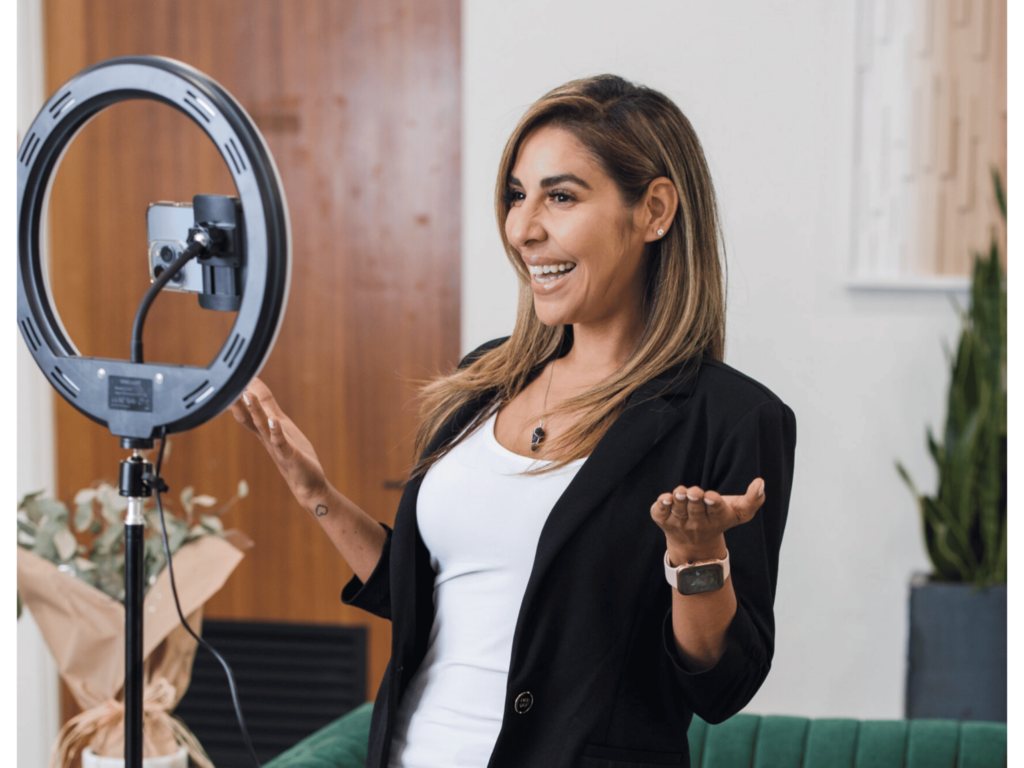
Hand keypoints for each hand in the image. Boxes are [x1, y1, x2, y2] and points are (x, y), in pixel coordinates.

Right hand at [229, 377, 327, 504]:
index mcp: (264, 429)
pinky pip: (281, 442)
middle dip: (238, 400)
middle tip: (228, 382)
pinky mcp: (290, 455)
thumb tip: (253, 387)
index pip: (247, 408)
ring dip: (255, 410)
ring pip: (262, 426)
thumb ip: (267, 408)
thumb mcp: (279, 426)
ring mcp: (277, 446)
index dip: (241, 390)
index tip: (232, 372)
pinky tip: (274, 421)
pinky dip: (276, 431)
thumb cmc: (293, 453)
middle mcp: (267, 436)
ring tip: (247, 395)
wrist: (307, 484)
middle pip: (247, 416)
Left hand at [650, 478, 764, 564]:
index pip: (716, 511)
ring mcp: (679, 523)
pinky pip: (659, 513)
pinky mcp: (663, 520)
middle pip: (695, 510)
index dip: (713, 503)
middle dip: (694, 499)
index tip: (711, 497)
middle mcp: (697, 524)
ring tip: (680, 492)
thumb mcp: (740, 513)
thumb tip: (761, 482)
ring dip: (678, 500)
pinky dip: (661, 506)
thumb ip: (753, 500)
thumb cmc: (718, 519)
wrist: (695, 546)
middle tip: (694, 492)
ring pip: (678, 510)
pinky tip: (665, 499)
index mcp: (717, 519)